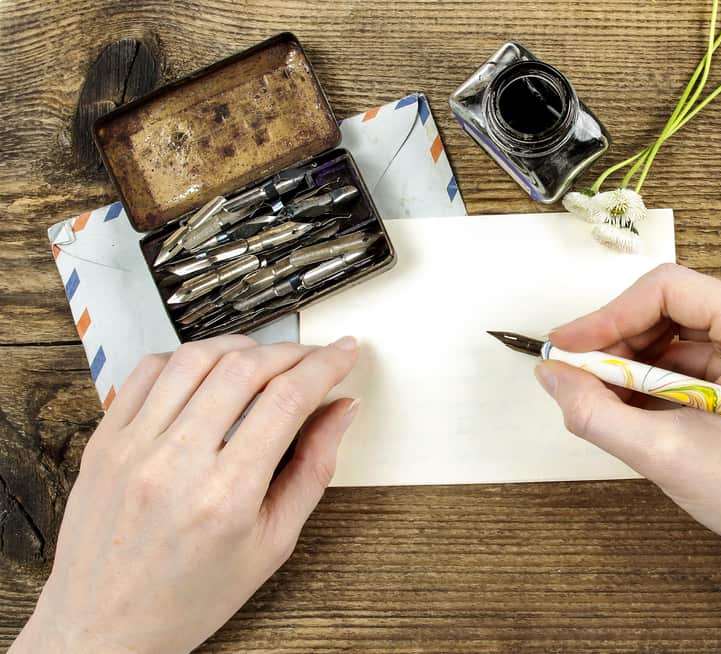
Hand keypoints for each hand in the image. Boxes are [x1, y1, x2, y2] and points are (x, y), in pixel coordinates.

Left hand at [12, 335, 359, 653]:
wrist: (105, 627)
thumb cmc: (190, 596)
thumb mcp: (273, 544)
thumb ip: (313, 470)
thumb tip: (341, 411)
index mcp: (225, 496)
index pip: (287, 400)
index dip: (325, 365)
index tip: (344, 353)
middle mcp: (174, 463)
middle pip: (245, 368)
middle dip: (292, 351)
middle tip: (314, 357)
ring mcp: (132, 447)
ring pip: (195, 357)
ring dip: (242, 347)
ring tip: (266, 360)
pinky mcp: (105, 441)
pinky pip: (146, 371)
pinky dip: (187, 357)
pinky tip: (209, 371)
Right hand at [535, 263, 720, 553]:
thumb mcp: (664, 452)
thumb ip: (595, 411)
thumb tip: (552, 375)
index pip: (667, 289)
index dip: (607, 316)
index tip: (568, 347)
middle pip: (670, 306)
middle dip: (617, 342)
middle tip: (577, 376)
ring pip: (677, 332)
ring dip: (632, 362)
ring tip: (600, 397)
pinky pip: (692, 357)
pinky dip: (655, 379)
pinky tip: (630, 406)